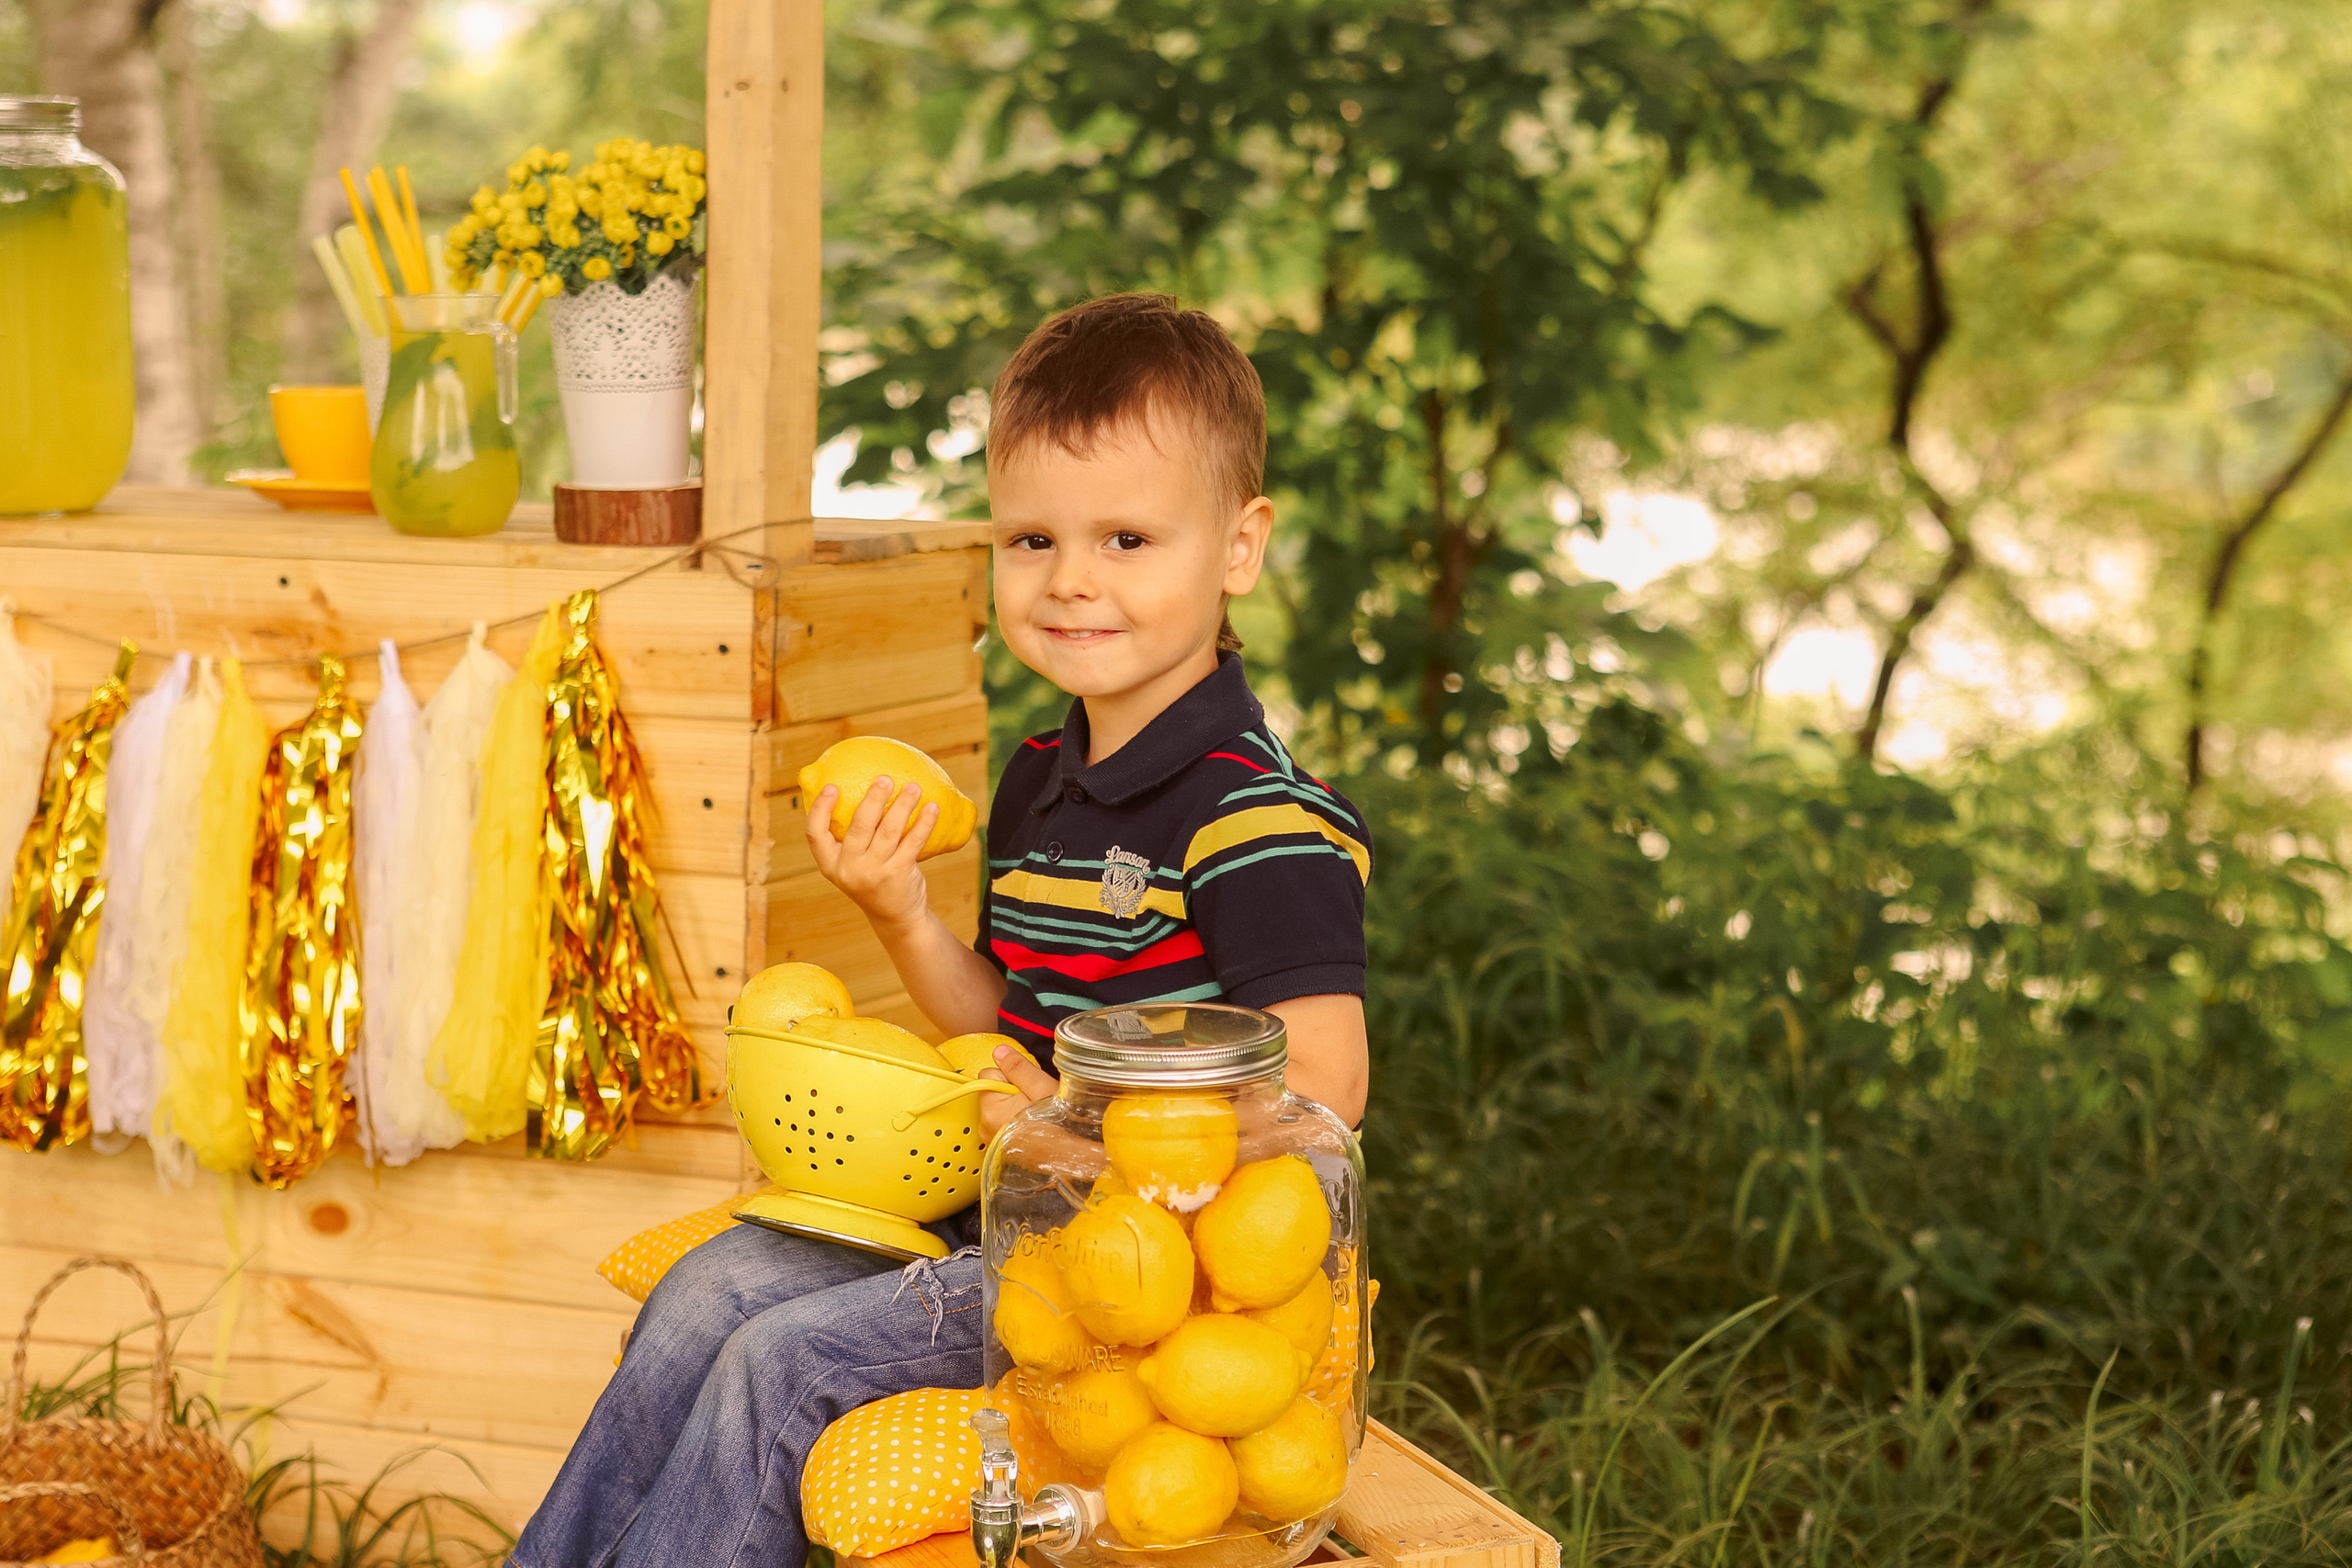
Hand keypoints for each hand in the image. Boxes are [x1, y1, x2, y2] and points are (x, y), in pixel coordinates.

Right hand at [806, 776, 937, 933]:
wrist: (894, 916)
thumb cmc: (871, 878)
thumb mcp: (851, 864)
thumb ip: (851, 838)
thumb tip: (863, 790)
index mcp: (830, 864)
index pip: (814, 834)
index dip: (820, 809)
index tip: (832, 786)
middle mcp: (849, 869)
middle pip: (859, 826)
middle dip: (873, 798)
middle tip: (885, 778)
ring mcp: (874, 873)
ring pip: (889, 831)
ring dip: (903, 805)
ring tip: (914, 787)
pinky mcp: (898, 874)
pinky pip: (913, 842)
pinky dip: (924, 823)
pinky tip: (932, 808)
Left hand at [978, 1044, 1058, 1141]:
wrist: (1068, 1155)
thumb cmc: (1059, 1125)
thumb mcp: (1042, 1087)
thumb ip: (1018, 1067)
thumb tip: (999, 1051)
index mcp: (991, 1109)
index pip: (988, 1073)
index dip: (1010, 1076)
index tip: (1026, 1087)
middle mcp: (985, 1126)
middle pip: (992, 1091)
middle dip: (1011, 1092)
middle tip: (1033, 1102)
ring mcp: (990, 1138)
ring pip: (998, 1107)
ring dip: (1013, 1108)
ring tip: (1034, 1116)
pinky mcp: (997, 1146)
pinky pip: (1001, 1123)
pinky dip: (1013, 1122)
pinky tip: (1029, 1128)